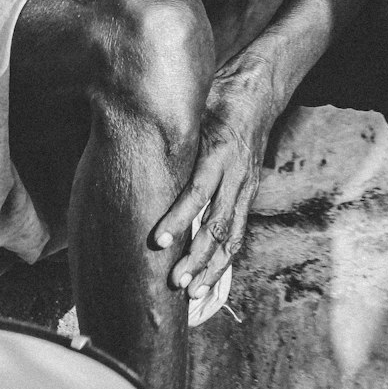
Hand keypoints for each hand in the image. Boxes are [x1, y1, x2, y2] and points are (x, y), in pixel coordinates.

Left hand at [153, 57, 273, 303]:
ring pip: (231, 236)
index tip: (158, 239)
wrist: (257, 95)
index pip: (198, 191)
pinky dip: (224, 260)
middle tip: (173, 281)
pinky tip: (208, 280)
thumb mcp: (193, 107)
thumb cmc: (216, 99)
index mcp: (218, 152)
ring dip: (211, 267)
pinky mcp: (248, 196)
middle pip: (217, 224)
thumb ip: (170, 128)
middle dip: (195, 256)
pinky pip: (238, 233)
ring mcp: (245, 188)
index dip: (179, 218)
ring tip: (190, 293)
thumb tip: (129, 133)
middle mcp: (235, 175)